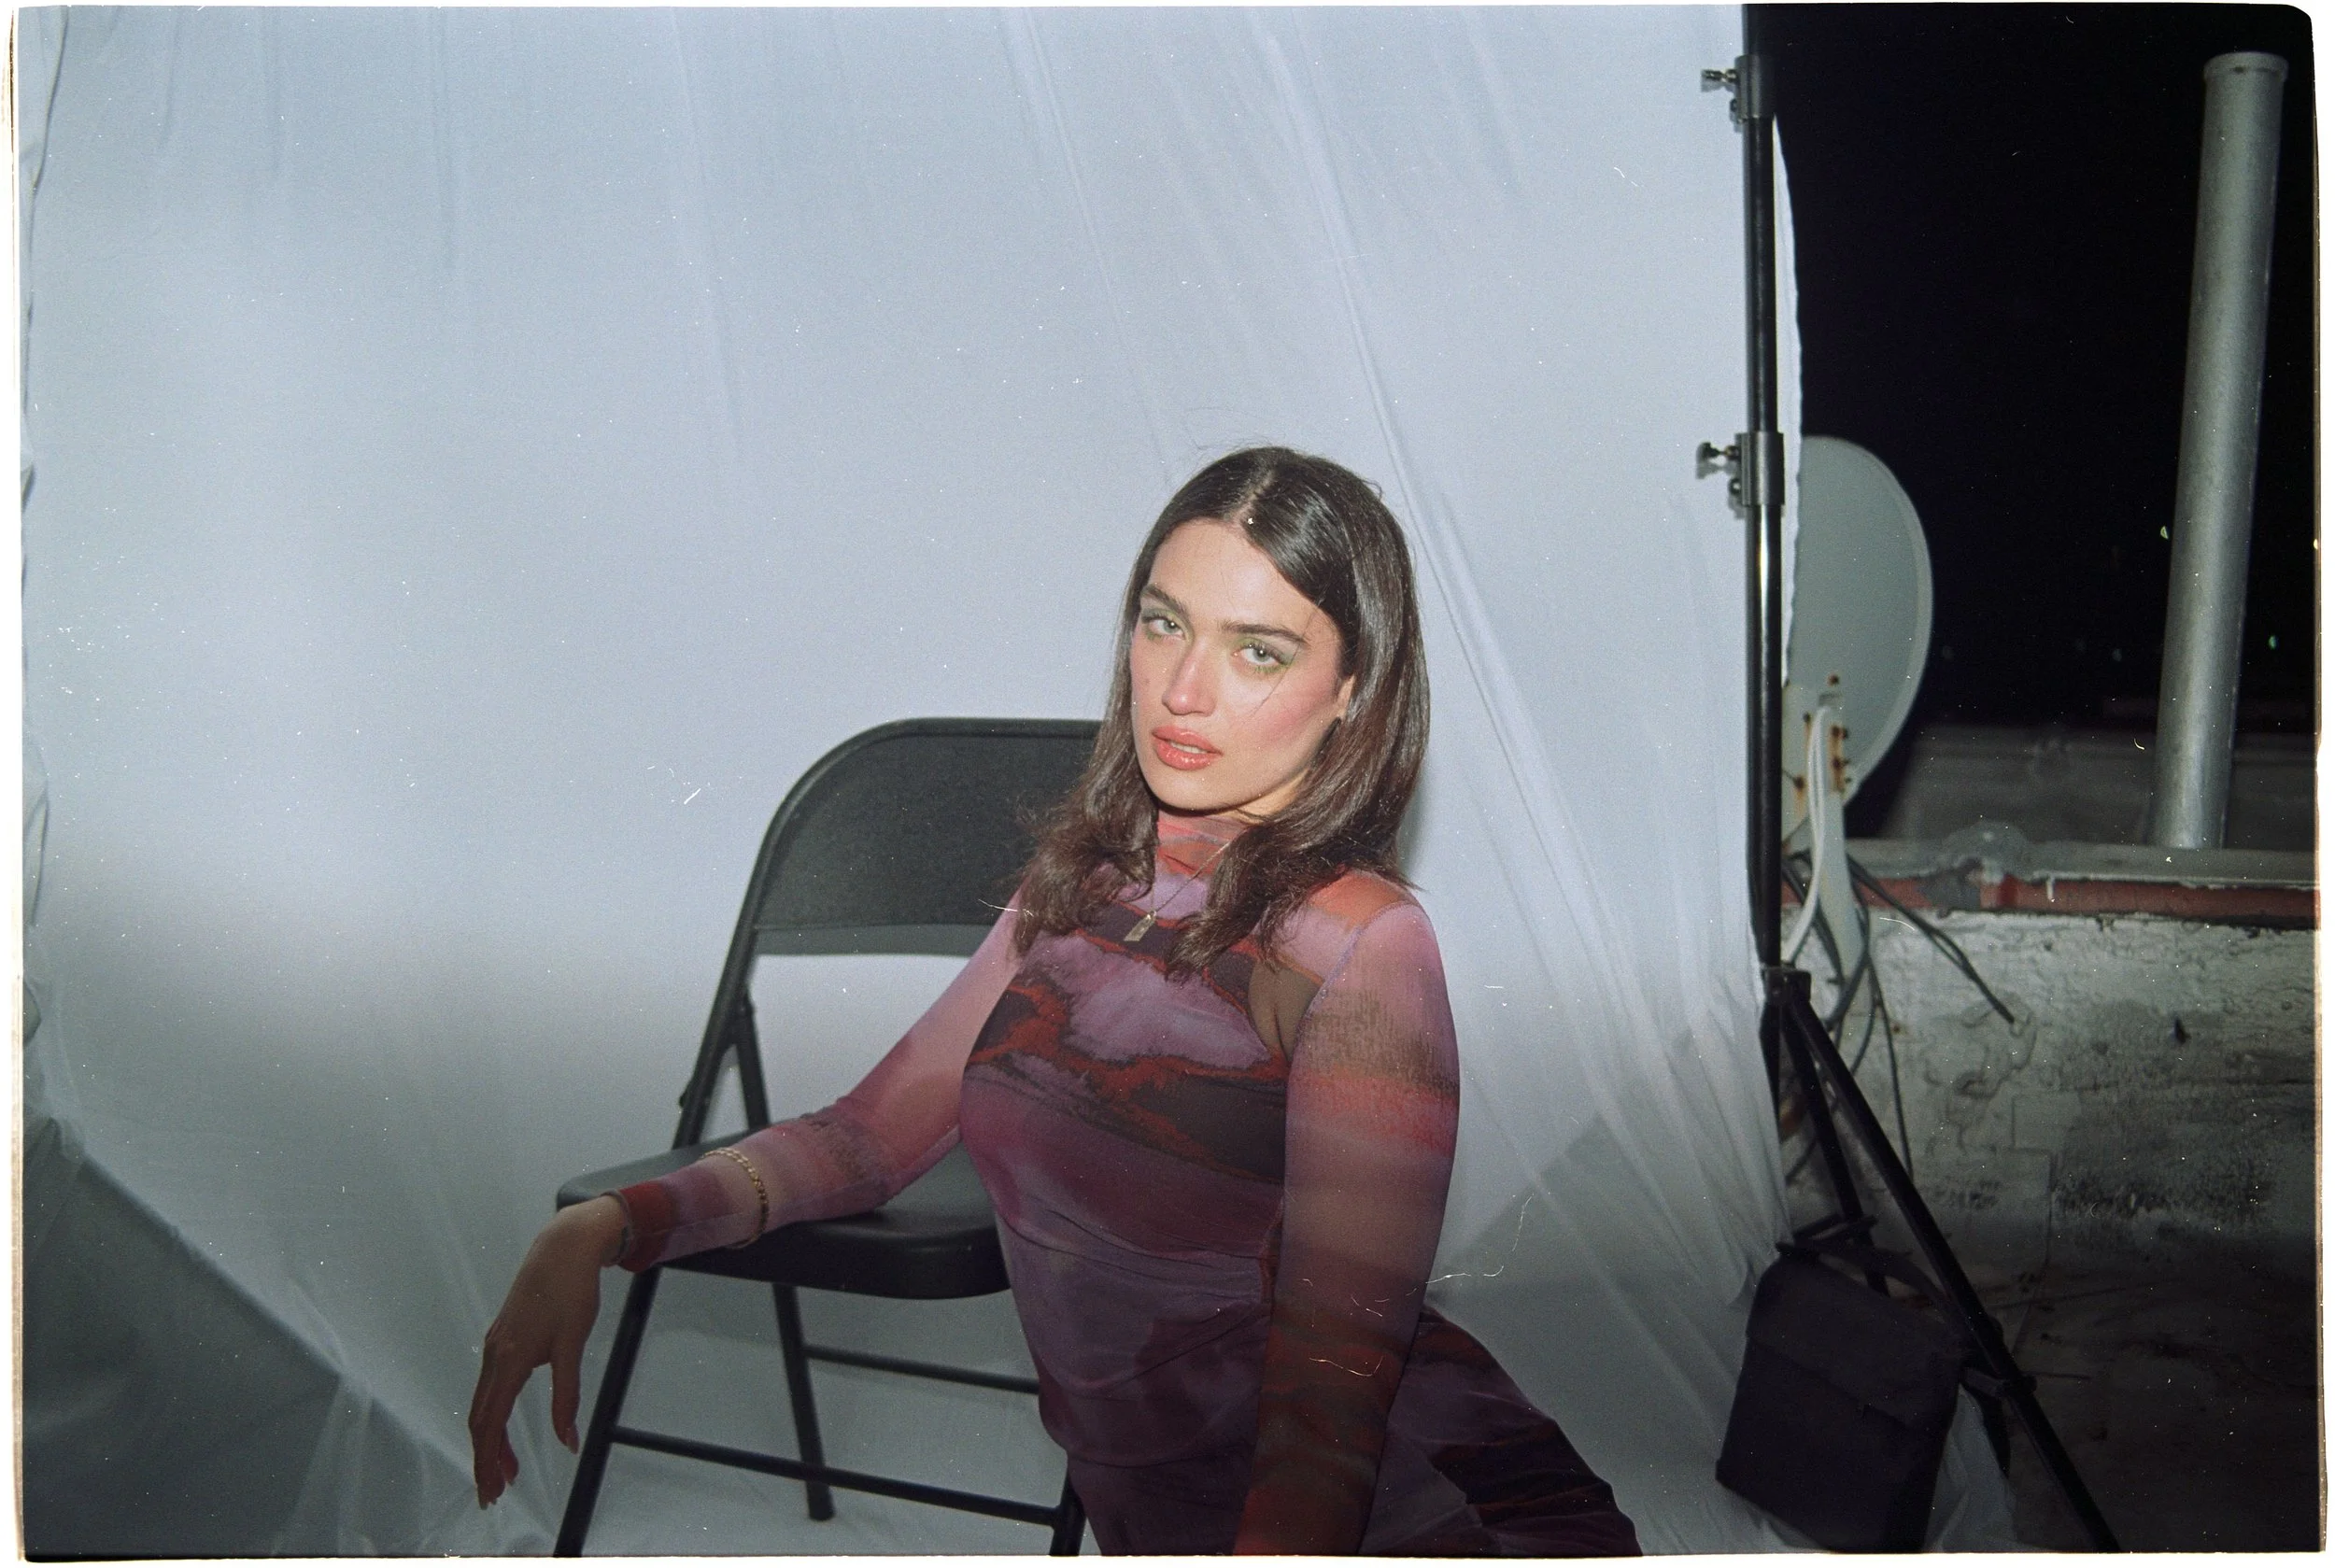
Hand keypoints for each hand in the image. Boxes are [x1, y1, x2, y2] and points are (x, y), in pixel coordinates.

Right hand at [468, 1195, 625, 1506]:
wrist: (564, 1247)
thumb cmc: (572, 1292)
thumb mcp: (573, 1347)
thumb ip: (567, 1397)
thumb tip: (568, 1441)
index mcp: (508, 1361)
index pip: (489, 1424)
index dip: (488, 1461)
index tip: (492, 1491)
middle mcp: (493, 1355)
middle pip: (479, 1420)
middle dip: (485, 1459)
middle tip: (494, 1492)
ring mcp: (494, 1345)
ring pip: (483, 1403)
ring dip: (490, 1439)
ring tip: (506, 1468)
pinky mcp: (502, 1337)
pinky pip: (489, 1386)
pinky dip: (494, 1414)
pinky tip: (505, 1426)